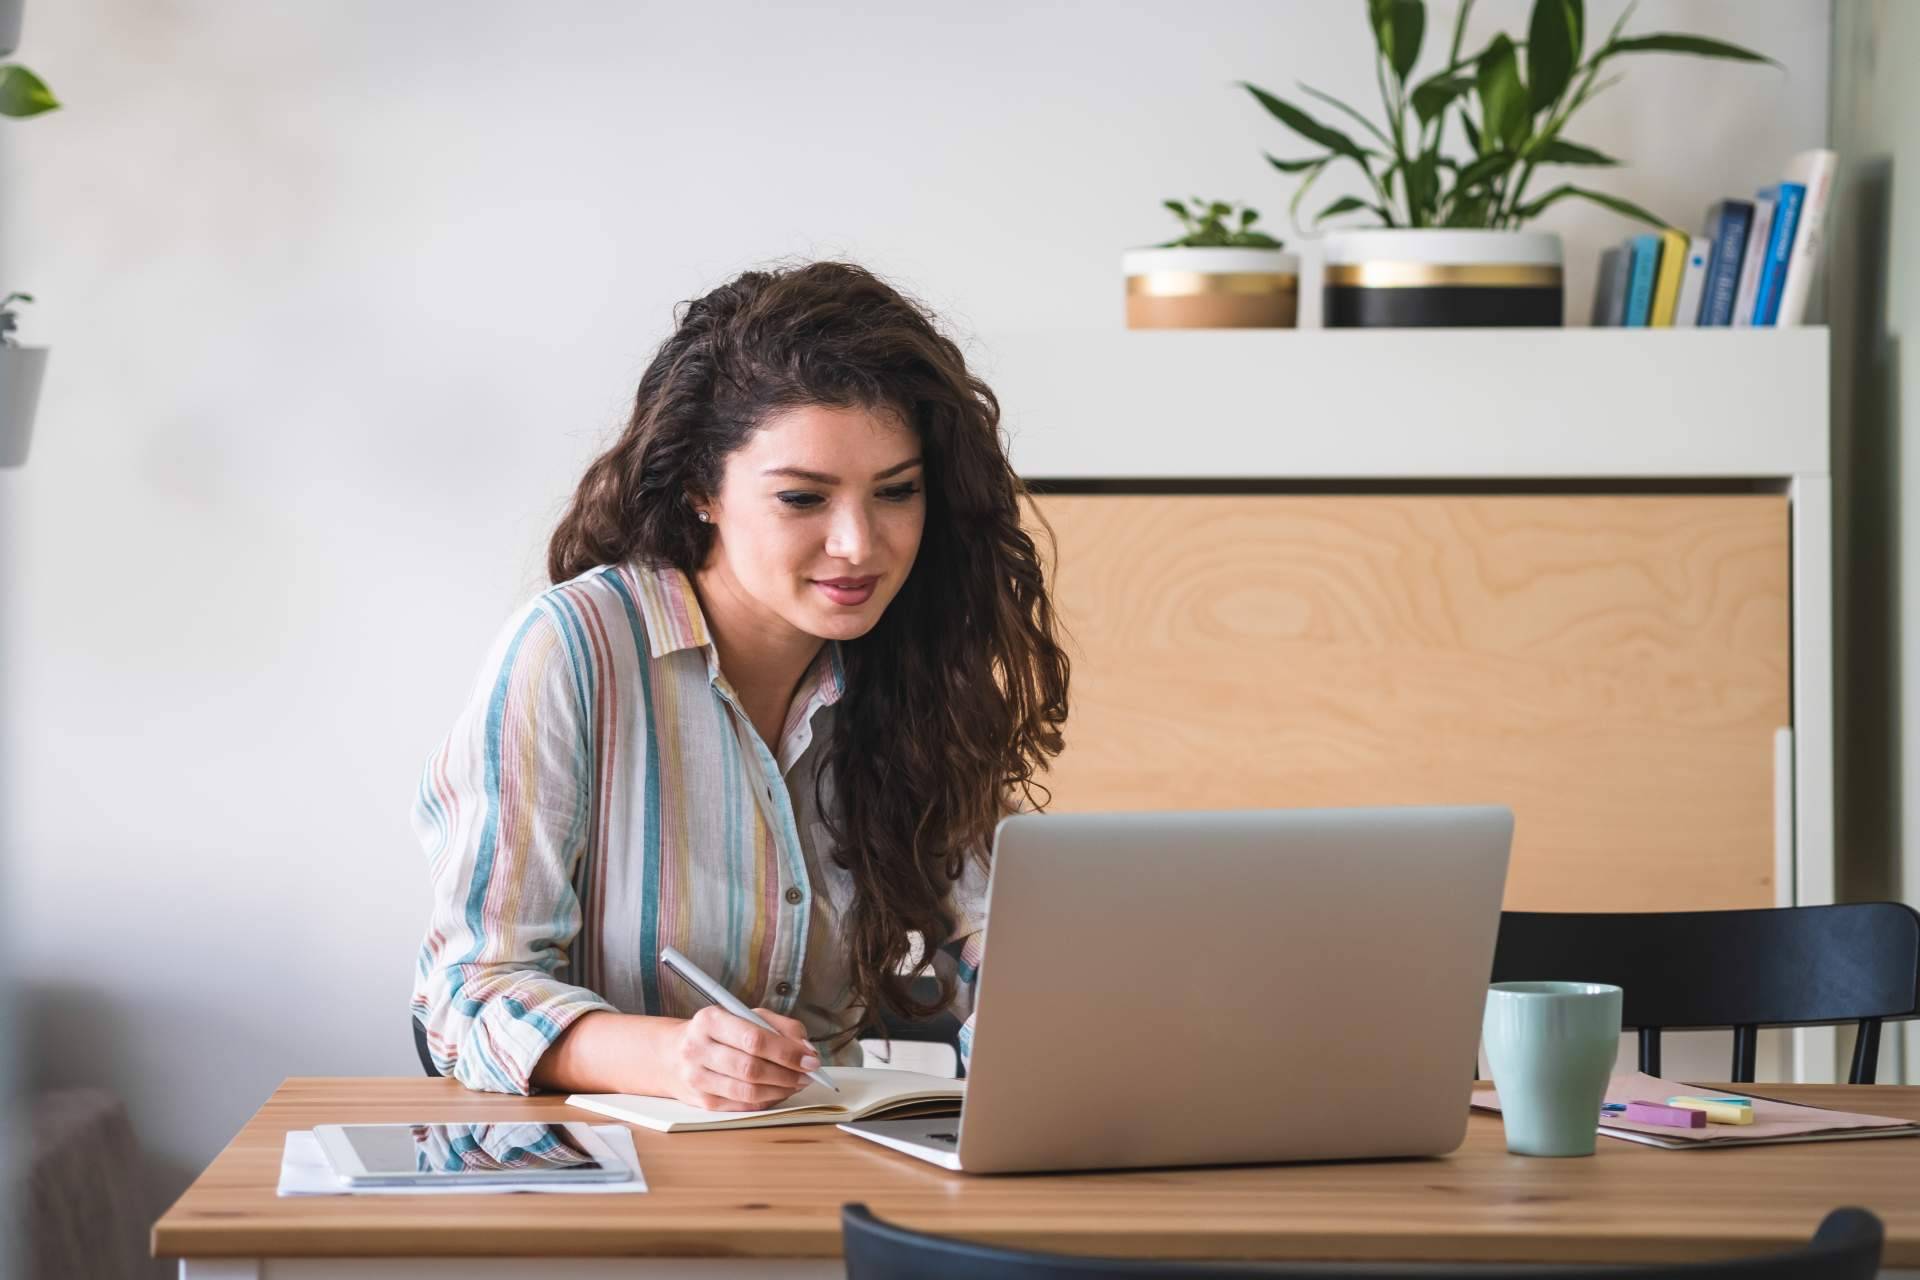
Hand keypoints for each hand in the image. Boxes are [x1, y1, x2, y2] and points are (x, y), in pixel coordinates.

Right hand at [667, 1006, 820, 1110]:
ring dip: (781, 1090)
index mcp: (710, 1020)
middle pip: (752, 1069)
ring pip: (748, 1092)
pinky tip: (779, 1091)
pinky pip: (743, 1106)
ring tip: (797, 1083)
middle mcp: (698, 1049)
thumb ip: (780, 1027)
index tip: (810, 1059)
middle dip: (788, 1074)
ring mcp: (698, 1079)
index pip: (754, 1039)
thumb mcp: (745, 1015)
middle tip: (809, 1074)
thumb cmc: (718, 1032)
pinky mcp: (702, 1102)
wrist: (672, 1054)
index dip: (787, 1052)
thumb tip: (807, 1050)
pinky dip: (768, 1101)